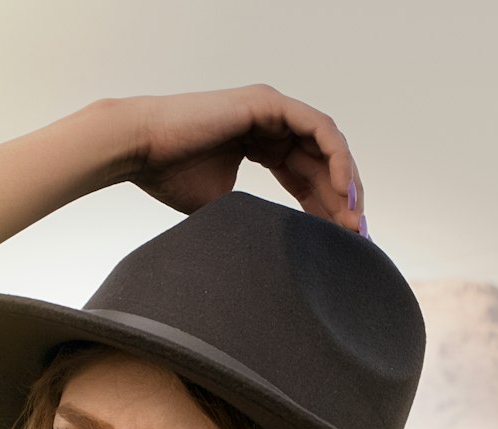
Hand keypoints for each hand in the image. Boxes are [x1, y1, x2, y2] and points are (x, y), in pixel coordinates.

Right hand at [122, 85, 362, 231]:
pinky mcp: (269, 103)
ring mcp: (272, 110)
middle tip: (355, 237)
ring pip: (327, 145)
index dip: (325, 208)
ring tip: (352, 219)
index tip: (339, 241)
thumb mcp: (224, 208)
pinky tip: (343, 191)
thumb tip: (274, 256)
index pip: (306, 177)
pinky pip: (318, 129)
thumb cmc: (170, 177)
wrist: (142, 150)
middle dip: (342, 201)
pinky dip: (336, 159)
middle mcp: (272, 123)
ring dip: (346, 182)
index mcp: (261, 143)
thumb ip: (254, 219)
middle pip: (322, 162)